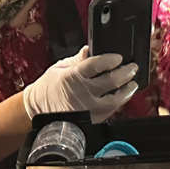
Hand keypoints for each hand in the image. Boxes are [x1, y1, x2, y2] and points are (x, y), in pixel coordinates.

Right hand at [22, 47, 137, 122]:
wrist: (37, 112)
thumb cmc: (48, 89)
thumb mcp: (60, 68)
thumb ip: (78, 60)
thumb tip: (90, 49)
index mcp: (72, 77)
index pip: (96, 65)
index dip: (111, 60)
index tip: (118, 57)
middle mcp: (81, 93)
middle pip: (110, 81)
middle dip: (125, 72)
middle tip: (132, 67)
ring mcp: (87, 108)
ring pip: (115, 99)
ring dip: (127, 90)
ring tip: (132, 83)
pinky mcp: (91, 120)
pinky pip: (110, 110)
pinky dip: (119, 102)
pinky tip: (123, 95)